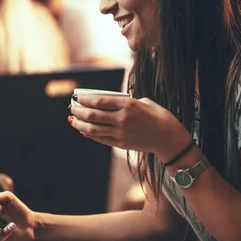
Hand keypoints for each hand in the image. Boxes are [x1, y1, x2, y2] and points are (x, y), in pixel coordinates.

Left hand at [68, 94, 191, 160]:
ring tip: (72, 120)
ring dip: (80, 124)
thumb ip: (125, 102)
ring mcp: (121, 133)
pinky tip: (83, 130)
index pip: (99, 101)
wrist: (168, 137)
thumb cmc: (157, 115)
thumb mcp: (143, 102)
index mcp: (128, 104)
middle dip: (78, 111)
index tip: (76, 97)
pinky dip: (90, 134)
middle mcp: (122, 119)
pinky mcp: (121, 144)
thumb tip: (107, 102)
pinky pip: (101, 139)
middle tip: (72, 108)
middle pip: (93, 115)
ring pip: (93, 128)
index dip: (85, 99)